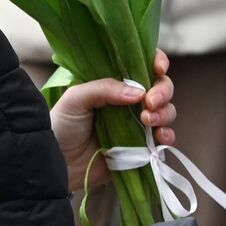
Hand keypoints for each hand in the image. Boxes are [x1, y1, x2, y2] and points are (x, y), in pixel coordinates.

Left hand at [52, 49, 176, 191]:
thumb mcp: (76, 98)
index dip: (156, 62)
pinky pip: (164, 138)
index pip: (141, 65)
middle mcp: (130, 101)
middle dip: (162, 91)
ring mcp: (137, 124)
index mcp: (114, 83)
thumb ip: (104, 88)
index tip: (158, 68)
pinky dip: (168, 135)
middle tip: (150, 102)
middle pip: (160, 88)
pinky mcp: (142, 147)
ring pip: (166, 111)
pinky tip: (160, 137)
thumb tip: (139, 91)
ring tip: (147, 120)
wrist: (58, 163)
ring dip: (164, 113)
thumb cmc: (62, 125)